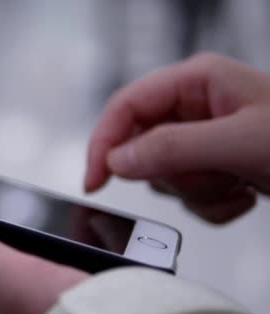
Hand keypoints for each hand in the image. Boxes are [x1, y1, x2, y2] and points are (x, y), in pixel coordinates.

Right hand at [85, 53, 269, 222]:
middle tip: (211, 175)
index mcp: (197, 81)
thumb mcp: (241, 142)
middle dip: (173, 175)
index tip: (94, 181)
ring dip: (198, 193)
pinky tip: (245, 193)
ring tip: (238, 182)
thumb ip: (174, 148)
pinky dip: (213, 206)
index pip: (125, 107)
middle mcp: (195, 107)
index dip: (103, 144)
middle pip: (142, 149)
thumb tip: (117, 161)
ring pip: (163, 178)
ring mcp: (202, 140)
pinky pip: (186, 197)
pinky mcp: (212, 167)